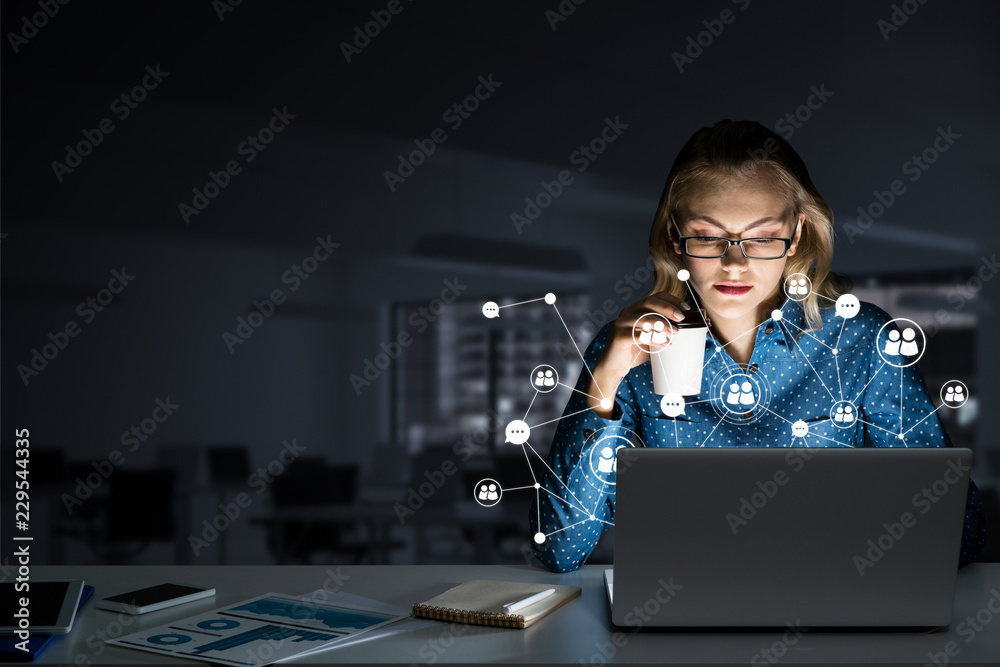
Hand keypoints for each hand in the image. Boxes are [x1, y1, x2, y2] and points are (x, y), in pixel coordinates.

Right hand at [586, 292, 690, 416]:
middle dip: (668, 308)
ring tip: (676, 332)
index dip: (672, 300)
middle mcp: (627, 313)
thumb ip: (664, 332)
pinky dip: (654, 339)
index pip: (655, 297)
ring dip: (663, 324)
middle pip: (649, 302)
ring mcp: (621, 324)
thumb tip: (693, 331)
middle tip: (682, 318)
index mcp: (635, 309)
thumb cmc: (635, 351)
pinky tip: (665, 344)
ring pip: (644, 317)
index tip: (686, 308)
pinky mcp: (619, 337)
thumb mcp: (652, 338)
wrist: (614, 366)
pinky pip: (639, 335)